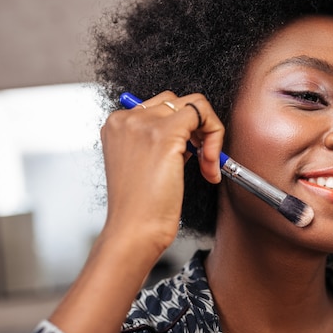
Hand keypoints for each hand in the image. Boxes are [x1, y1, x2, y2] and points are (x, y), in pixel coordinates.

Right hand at [100, 90, 223, 254]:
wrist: (133, 230)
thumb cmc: (140, 207)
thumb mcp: (144, 164)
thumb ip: (160, 141)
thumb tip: (191, 133)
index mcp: (117, 124)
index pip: (160, 107)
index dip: (183, 130)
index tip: (190, 156)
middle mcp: (125, 118)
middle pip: (177, 102)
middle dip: (197, 130)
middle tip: (201, 160)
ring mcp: (143, 123)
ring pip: (195, 104)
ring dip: (209, 133)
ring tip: (206, 165)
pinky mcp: (164, 133)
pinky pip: (203, 115)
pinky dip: (215, 138)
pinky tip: (209, 166)